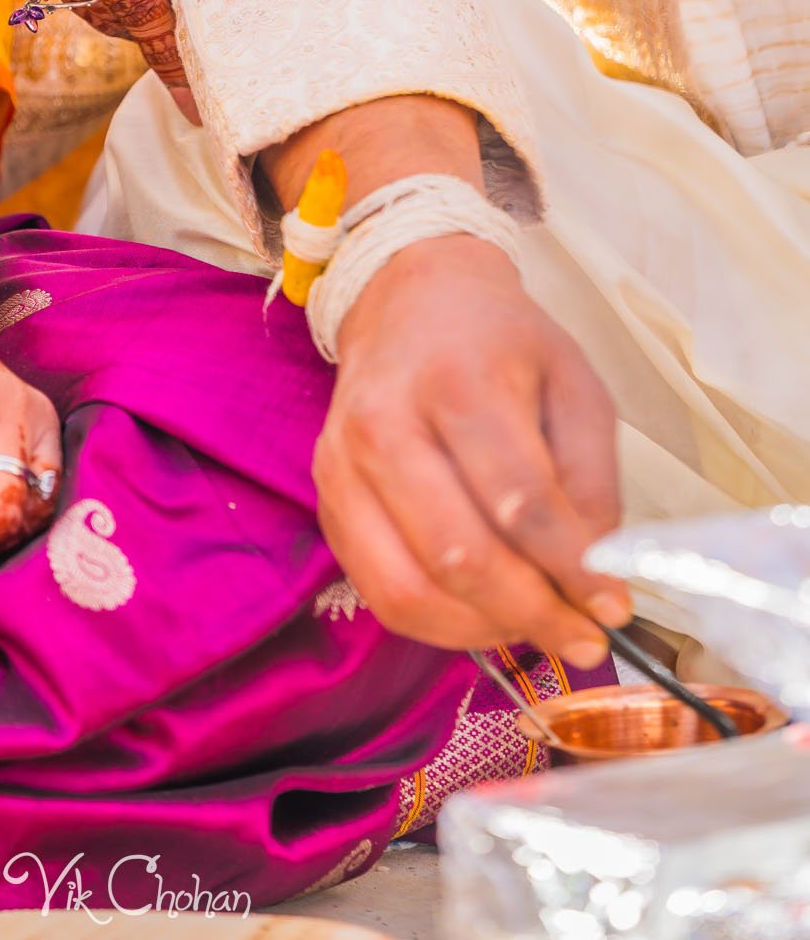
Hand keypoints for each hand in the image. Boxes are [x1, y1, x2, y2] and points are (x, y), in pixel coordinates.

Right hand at [314, 235, 630, 665]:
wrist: (406, 300)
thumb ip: (591, 479)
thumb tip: (592, 576)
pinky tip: (485, 615)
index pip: (518, 499)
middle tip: (582, 639)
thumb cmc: (501, 343)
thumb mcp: (574, 384)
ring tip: (536, 628)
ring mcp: (343, 464)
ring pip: (409, 588)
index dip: (571, 569)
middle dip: (531, 613)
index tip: (613, 607)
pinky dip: (439, 624)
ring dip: (483, 630)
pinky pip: (379, 591)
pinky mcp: (326, 498)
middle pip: (458, 554)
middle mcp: (386, 422)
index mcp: (459, 379)